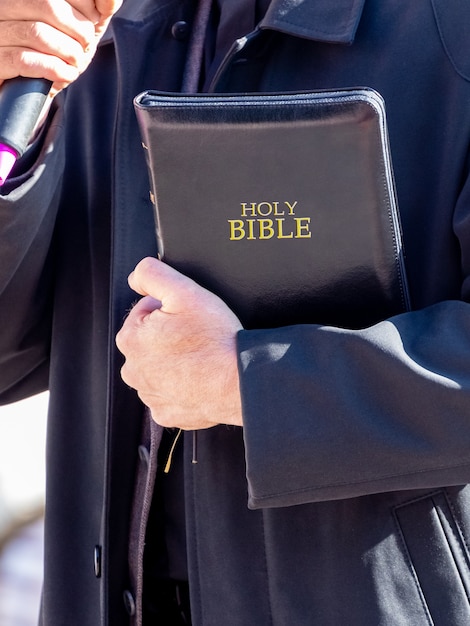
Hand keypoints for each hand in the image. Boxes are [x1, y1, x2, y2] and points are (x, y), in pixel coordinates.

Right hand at [0, 0, 121, 94]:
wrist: (32, 90)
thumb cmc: (56, 53)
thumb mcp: (79, 26)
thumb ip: (95, 7)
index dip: (85, 6)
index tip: (91, 21)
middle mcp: (5, 6)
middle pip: (49, 5)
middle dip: (79, 30)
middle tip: (85, 46)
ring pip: (38, 33)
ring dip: (69, 53)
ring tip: (75, 63)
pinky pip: (26, 60)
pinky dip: (55, 70)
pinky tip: (64, 74)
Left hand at [116, 257, 243, 429]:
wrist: (241, 383)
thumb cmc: (216, 341)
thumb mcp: (186, 292)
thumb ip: (153, 275)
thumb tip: (137, 276)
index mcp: (131, 339)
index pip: (146, 311)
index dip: (171, 308)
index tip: (189, 317)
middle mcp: (134, 370)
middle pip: (151, 341)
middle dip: (170, 335)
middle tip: (198, 335)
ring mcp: (150, 395)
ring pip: (160, 368)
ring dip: (176, 360)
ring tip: (201, 356)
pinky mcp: (166, 413)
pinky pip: (171, 393)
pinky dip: (183, 385)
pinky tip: (200, 377)